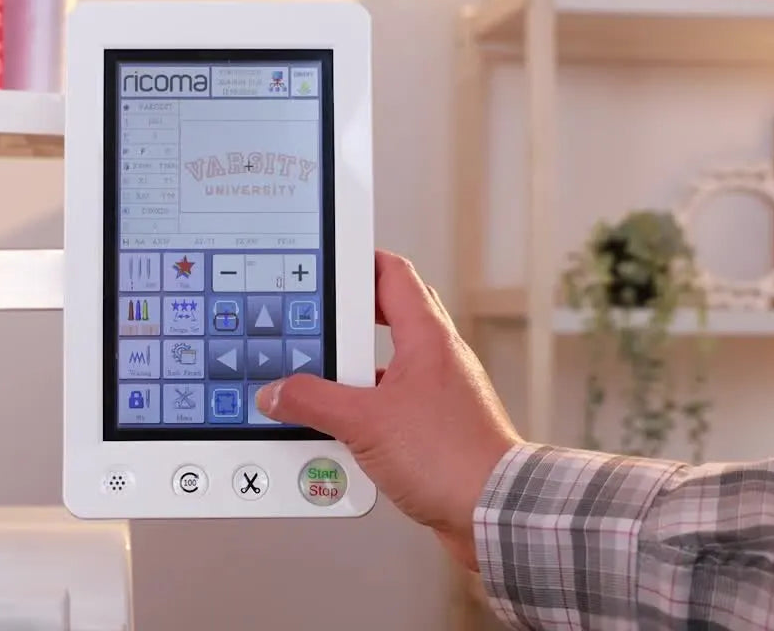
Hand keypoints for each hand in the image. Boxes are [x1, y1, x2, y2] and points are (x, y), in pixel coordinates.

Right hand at [255, 251, 521, 571]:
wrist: (494, 512)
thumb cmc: (451, 458)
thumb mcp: (365, 423)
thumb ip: (314, 402)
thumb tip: (279, 392)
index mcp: (427, 338)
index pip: (392, 274)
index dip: (358, 261)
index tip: (327, 263)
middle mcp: (437, 360)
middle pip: (385, 320)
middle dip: (343, 327)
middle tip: (311, 330)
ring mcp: (439, 394)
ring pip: (383, 370)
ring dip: (349, 380)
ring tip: (315, 391)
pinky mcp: (435, 429)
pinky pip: (389, 410)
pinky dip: (361, 417)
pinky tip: (338, 436)